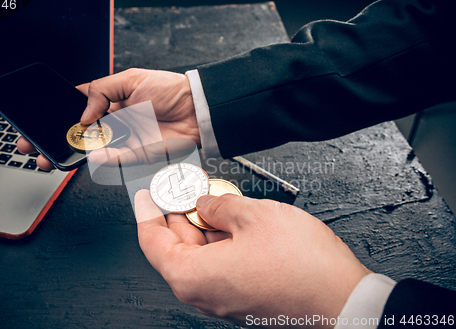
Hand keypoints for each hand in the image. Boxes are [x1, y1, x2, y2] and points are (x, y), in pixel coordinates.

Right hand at [17, 68, 197, 170]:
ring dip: (72, 154)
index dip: (60, 115)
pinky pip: (115, 160)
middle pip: (80, 134)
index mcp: (111, 102)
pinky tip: (91, 153)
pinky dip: (102, 159)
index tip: (42, 120)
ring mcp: (124, 140)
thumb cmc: (170, 89)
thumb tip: (83, 113)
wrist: (197, 109)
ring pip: (93, 150)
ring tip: (54, 153)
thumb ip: (102, 91)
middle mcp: (115, 122)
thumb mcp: (131, 78)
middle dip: (57, 139)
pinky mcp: (137, 155)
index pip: (79, 109)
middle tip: (37, 144)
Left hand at [135, 191, 369, 327]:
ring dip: (203, 227)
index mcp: (193, 276)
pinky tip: (233, 221)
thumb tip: (207, 204)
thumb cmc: (303, 267)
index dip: (147, 212)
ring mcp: (224, 298)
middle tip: (185, 189)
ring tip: (214, 199)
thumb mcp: (255, 216)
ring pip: (200, 256)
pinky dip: (219, 241)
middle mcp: (204, 294)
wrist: (344, 301)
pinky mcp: (243, 298)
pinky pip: (219, 266)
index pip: (151, 242)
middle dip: (178, 214)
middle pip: (176, 248)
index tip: (147, 195)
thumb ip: (220, 205)